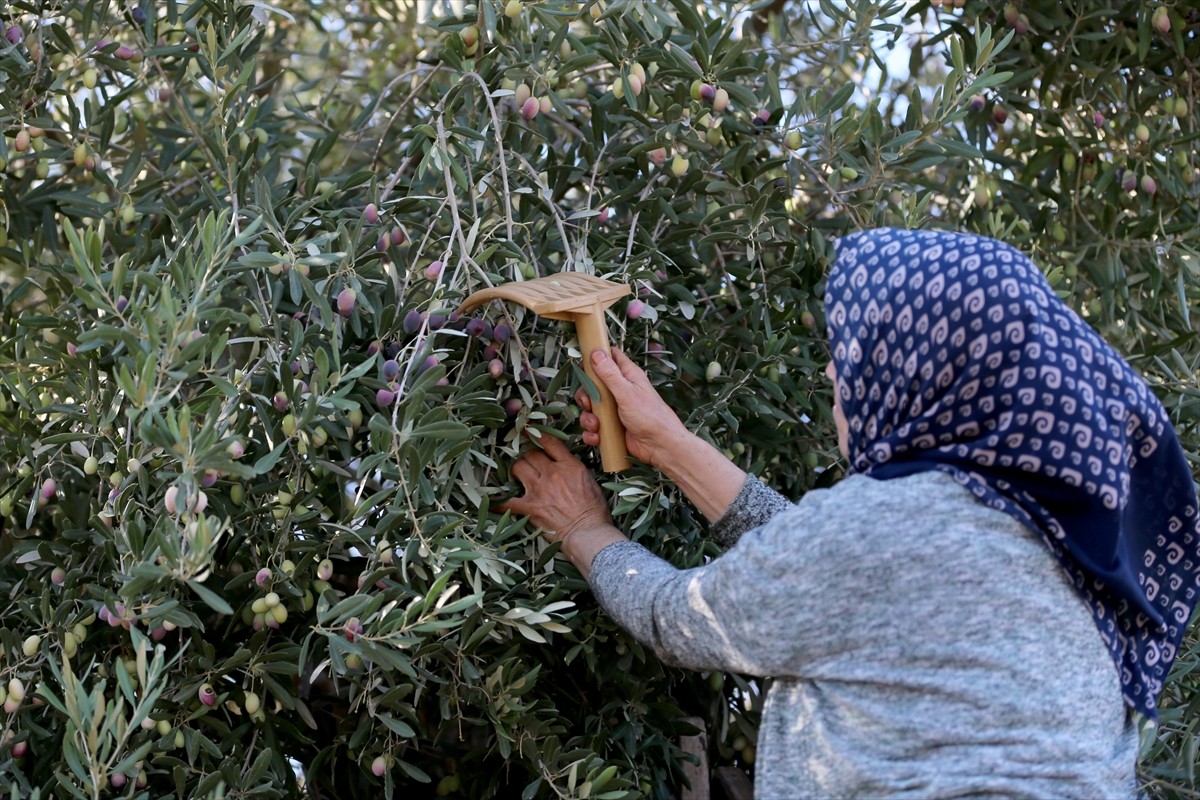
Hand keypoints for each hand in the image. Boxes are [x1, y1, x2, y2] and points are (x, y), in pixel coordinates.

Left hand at [497, 435, 613, 544]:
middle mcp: (552, 474)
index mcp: (569, 466)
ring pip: (518, 468)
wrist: (588, 533)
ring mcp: (539, 490)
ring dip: (517, 470)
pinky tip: (494, 502)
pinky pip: (508, 501)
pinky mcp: (530, 507)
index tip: (529, 431)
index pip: (549, 443)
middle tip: (529, 464)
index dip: (537, 435)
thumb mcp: (590, 482)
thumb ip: (574, 470)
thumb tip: (564, 465)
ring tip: (518, 476)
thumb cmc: (595, 511)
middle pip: (530, 454)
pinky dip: (500, 502)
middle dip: (528, 457)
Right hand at [576, 348, 687, 469]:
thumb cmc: (650, 416)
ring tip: (597, 426)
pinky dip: (592, 433)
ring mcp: (615, 409)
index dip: (596, 357)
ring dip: (588, 418)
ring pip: (591, 407)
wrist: (660, 446)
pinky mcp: (611, 427)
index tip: (584, 365)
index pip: (610, 356)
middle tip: (590, 404)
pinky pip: (593, 427)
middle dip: (586, 396)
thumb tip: (596, 352)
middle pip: (593, 384)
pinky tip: (597, 437)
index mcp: (627, 376)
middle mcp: (620, 390)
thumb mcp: (627, 392)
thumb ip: (610, 374)